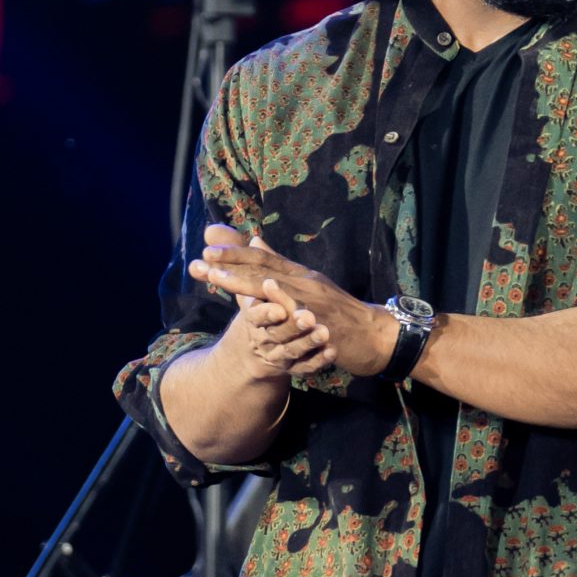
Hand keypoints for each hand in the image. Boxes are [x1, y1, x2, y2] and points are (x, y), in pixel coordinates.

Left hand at [188, 226, 391, 376]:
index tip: (205, 249)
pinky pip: (301, 311)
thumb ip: (279, 264)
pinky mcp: (324, 323)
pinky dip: (286, 300)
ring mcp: (314, 302)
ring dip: (245, 282)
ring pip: (276, 288)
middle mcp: (305, 283)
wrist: (373, 335)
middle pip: (262, 270)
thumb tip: (254, 241)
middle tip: (203, 259)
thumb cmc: (335, 311)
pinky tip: (270, 291)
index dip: (233, 254)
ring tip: (218, 277)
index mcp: (298, 275)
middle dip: (230, 265)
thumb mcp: (307, 284)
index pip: (261, 259)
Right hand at [227, 278, 336, 382]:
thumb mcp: (255, 294)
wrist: (259, 349)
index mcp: (253, 320)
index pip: (255, 316)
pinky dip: (319, 360)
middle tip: (309, 317)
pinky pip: (306, 366)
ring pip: (292, 351)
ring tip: (324, 332)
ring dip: (308, 342)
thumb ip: (256, 273)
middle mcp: (264, 339)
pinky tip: (332, 351)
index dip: (266, 313)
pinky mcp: (294, 367)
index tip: (279, 309)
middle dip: (292, 326)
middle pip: (277, 334)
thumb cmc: (261, 312)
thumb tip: (254, 241)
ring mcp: (279, 355)